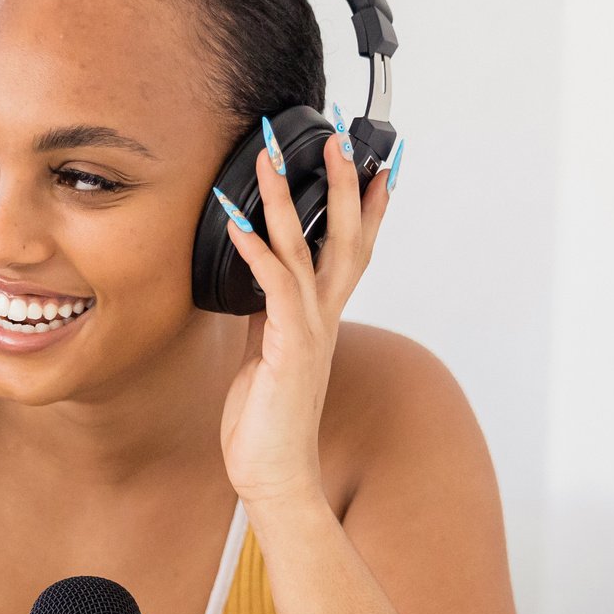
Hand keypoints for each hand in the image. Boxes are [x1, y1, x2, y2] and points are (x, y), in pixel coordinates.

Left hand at [217, 122, 394, 505]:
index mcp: (321, 317)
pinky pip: (273, 289)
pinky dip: (256, 252)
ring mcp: (309, 331)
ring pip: (305, 251)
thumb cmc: (267, 420)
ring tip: (271, 160)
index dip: (368, 206)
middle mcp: (323, 318)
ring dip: (288, 201)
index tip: (375, 164)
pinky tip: (237, 224)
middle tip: (338, 140)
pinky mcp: (287, 348)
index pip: (353, 249)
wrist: (273, 473)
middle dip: (344, 185)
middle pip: (346, 237)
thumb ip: (267, 312)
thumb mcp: (264, 351)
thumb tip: (256, 279)